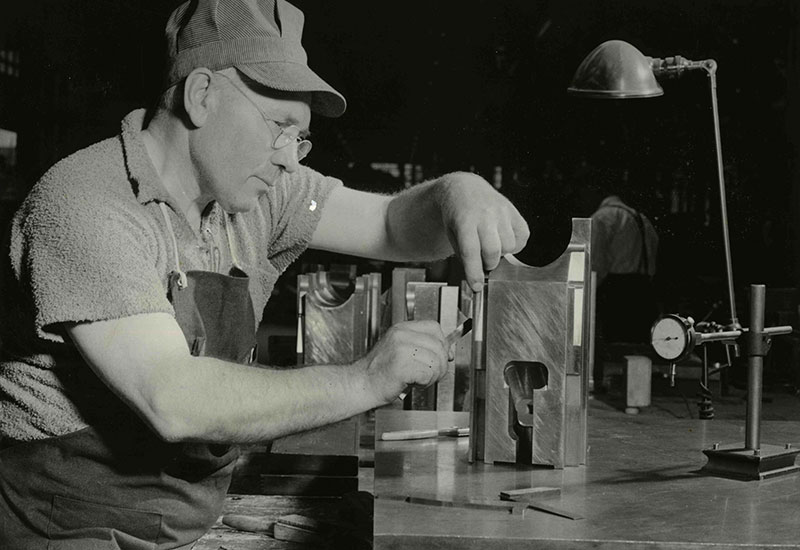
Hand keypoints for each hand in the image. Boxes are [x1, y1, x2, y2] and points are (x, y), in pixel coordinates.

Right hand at [358, 321, 447, 403]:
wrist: (362, 384)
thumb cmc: (380, 372)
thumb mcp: (401, 351)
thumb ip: (422, 347)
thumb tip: (447, 352)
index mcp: (402, 329)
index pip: (434, 327)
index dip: (443, 343)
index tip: (444, 356)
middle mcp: (402, 336)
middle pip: (439, 346)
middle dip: (440, 364)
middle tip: (429, 374)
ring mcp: (401, 349)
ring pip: (436, 361)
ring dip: (432, 375)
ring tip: (419, 379)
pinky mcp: (402, 365)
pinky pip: (428, 373)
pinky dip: (425, 383)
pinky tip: (414, 383)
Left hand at [438, 172, 529, 290]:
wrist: (464, 189)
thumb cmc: (457, 215)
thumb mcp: (451, 234)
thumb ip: (464, 254)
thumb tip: (477, 276)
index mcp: (464, 220)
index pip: (470, 251)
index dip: (474, 272)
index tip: (476, 286)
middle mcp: (485, 214)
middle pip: (493, 250)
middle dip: (489, 264)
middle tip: (483, 261)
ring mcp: (501, 211)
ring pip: (510, 245)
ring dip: (501, 253)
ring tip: (491, 245)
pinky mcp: (514, 211)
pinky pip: (523, 236)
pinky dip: (515, 244)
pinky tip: (503, 239)